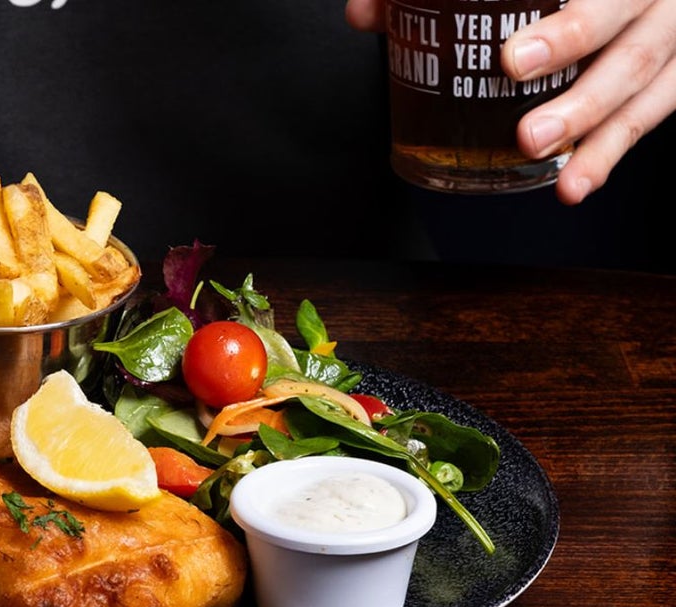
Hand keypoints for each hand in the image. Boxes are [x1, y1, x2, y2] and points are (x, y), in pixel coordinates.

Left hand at [344, 0, 675, 204]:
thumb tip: (364, 13)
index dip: (562, 28)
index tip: (508, 62)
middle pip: (623, 29)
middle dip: (575, 83)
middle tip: (526, 128)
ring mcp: (671, 32)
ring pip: (640, 79)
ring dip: (589, 128)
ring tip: (538, 155)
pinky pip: (648, 115)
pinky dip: (607, 155)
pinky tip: (574, 186)